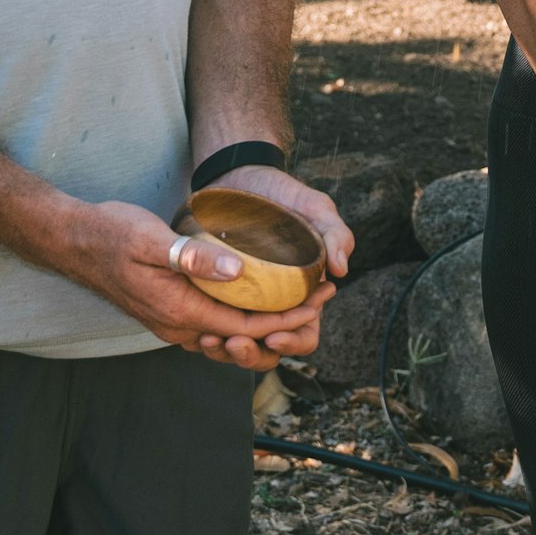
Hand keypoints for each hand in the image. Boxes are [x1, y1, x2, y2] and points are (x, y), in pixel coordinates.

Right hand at [43, 195, 332, 372]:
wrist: (73, 241)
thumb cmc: (110, 233)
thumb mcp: (150, 237)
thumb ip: (193, 256)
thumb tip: (238, 271)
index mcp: (179, 311)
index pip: (248, 326)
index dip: (290, 315)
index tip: (322, 297)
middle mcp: (178, 327)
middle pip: (245, 341)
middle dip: (288, 325)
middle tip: (324, 298)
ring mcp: (173, 324)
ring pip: (232, 339)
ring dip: (270, 325)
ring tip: (305, 300)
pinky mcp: (171, 314)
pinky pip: (217, 328)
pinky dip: (246, 320)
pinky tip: (264, 298)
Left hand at [202, 161, 354, 367]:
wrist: (240, 180)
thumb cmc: (284, 195)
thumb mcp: (316, 209)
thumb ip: (335, 235)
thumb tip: (340, 270)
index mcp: (304, 295)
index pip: (305, 335)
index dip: (292, 343)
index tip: (272, 337)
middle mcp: (275, 306)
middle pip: (269, 351)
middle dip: (252, 355)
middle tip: (233, 342)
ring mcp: (246, 304)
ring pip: (239, 345)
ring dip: (225, 351)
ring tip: (209, 339)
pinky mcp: (219, 298)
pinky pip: (214, 328)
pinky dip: (207, 335)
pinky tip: (195, 330)